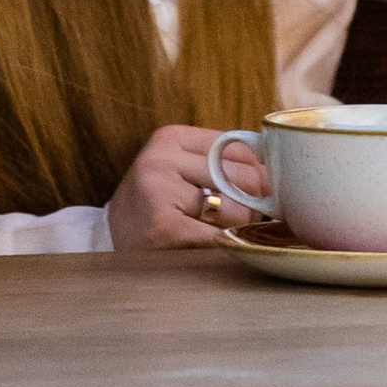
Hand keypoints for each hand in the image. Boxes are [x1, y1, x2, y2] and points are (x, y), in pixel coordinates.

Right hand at [107, 123, 266, 253]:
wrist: (105, 241)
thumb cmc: (155, 206)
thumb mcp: (180, 171)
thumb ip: (222, 163)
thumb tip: (280, 171)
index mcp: (170, 138)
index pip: (240, 148)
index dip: (262, 173)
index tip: (268, 192)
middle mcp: (161, 158)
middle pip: (243, 176)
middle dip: (255, 203)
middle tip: (253, 219)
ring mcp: (159, 190)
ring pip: (235, 209)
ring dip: (237, 228)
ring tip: (217, 233)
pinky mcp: (163, 226)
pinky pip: (219, 236)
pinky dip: (224, 246)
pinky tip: (212, 248)